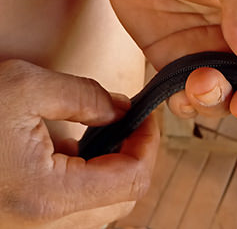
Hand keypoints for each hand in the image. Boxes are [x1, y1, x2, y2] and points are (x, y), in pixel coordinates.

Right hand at [0, 60, 158, 228]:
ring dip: (112, 168)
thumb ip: (83, 96)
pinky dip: (87, 178)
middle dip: (135, 156)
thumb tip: (121, 110)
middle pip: (123, 198)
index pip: (133, 179)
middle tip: (132, 124)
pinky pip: (75, 207)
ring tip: (100, 134)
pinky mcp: (25, 223)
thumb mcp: (22, 87)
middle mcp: (44, 227)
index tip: (147, 117)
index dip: (149, 144)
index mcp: (49, 197)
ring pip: (102, 206)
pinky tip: (68, 150)